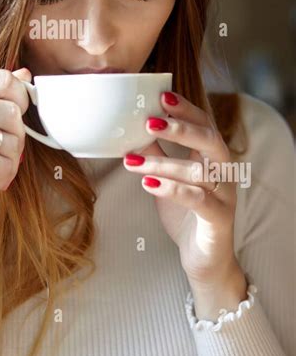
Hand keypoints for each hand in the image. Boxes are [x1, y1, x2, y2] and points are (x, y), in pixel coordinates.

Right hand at [0, 67, 31, 229]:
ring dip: (11, 162)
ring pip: (12, 141)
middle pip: (12, 111)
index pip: (3, 79)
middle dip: (18, 136)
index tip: (15, 117)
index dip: (21, 98)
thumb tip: (25, 75)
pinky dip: (2, 178)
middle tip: (4, 152)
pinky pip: (4, 165)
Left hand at [123, 90, 244, 290]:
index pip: (204, 124)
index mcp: (212, 158)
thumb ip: (154, 154)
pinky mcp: (218, 219)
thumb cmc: (185, 214)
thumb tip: (130, 129)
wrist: (205, 260)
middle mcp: (223, 172)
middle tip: (150, 121)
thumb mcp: (166, 178)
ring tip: (131, 161)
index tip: (163, 95)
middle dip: (180, 128)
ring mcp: (224, 196)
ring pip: (198, 171)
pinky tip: (148, 183)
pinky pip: (198, 200)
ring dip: (162, 163)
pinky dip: (173, 190)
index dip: (186, 109)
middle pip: (210, 141)